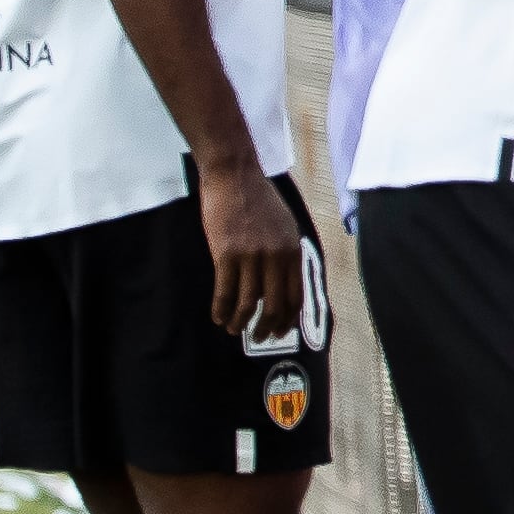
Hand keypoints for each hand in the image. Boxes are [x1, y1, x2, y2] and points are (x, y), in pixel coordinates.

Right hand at [196, 158, 302, 344]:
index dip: (288, 318)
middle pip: (275, 304)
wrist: (234, 177)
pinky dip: (221, 309)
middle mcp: (276, 256)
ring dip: (240, 322)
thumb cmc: (258, 199)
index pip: (296, 294)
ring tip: (234, 330)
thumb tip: (283, 281)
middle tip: (259, 337)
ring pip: (248, 302)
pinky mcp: (226, 254)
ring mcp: (251, 255)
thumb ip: (285, 252)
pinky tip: (218, 317)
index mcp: (292, 250)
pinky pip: (225, 291)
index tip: (281, 331)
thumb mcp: (284, 225)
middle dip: (266, 326)